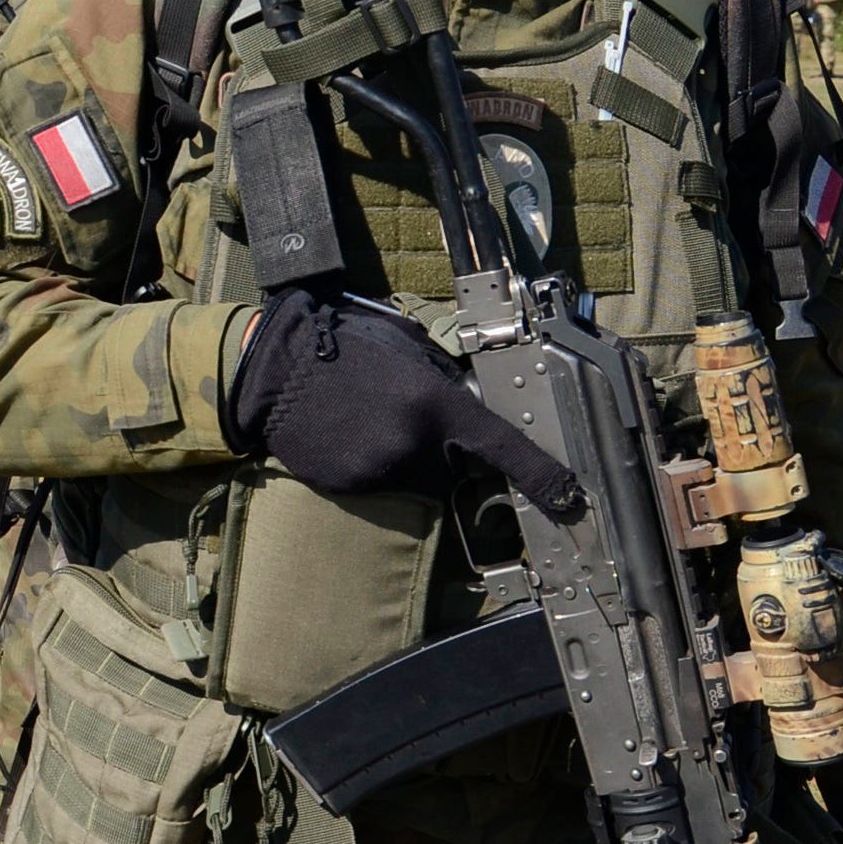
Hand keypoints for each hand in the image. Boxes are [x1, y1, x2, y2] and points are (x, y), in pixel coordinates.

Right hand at [228, 289, 582, 513]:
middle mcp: (414, 443)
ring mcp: (380, 469)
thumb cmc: (343, 347)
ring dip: (404, 459)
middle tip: (406, 420)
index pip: (502, 446)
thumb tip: (469, 404)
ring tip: (368, 424)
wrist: (274, 370)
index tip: (568, 496)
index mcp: (435, 403)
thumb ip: (444, 383)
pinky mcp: (351, 485)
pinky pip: (378, 484)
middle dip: (443, 452)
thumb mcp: (408, 351)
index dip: (541, 475)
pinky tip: (348, 436)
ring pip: (414, 478)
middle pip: (453, 468)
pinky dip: (370, 466)